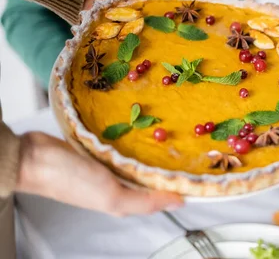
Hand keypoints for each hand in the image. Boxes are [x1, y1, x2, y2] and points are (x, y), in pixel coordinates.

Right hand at [16, 132, 182, 215]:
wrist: (34, 156)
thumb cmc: (69, 180)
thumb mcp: (113, 196)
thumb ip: (146, 201)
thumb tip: (180, 200)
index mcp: (125, 197)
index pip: (161, 191)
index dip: (182, 181)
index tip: (202, 165)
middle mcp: (120, 180)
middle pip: (153, 170)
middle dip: (173, 157)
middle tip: (192, 137)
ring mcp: (109, 162)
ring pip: (140, 153)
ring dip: (154, 142)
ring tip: (174, 125)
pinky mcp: (99, 145)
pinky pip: (123, 140)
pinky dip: (134, 132)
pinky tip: (144, 120)